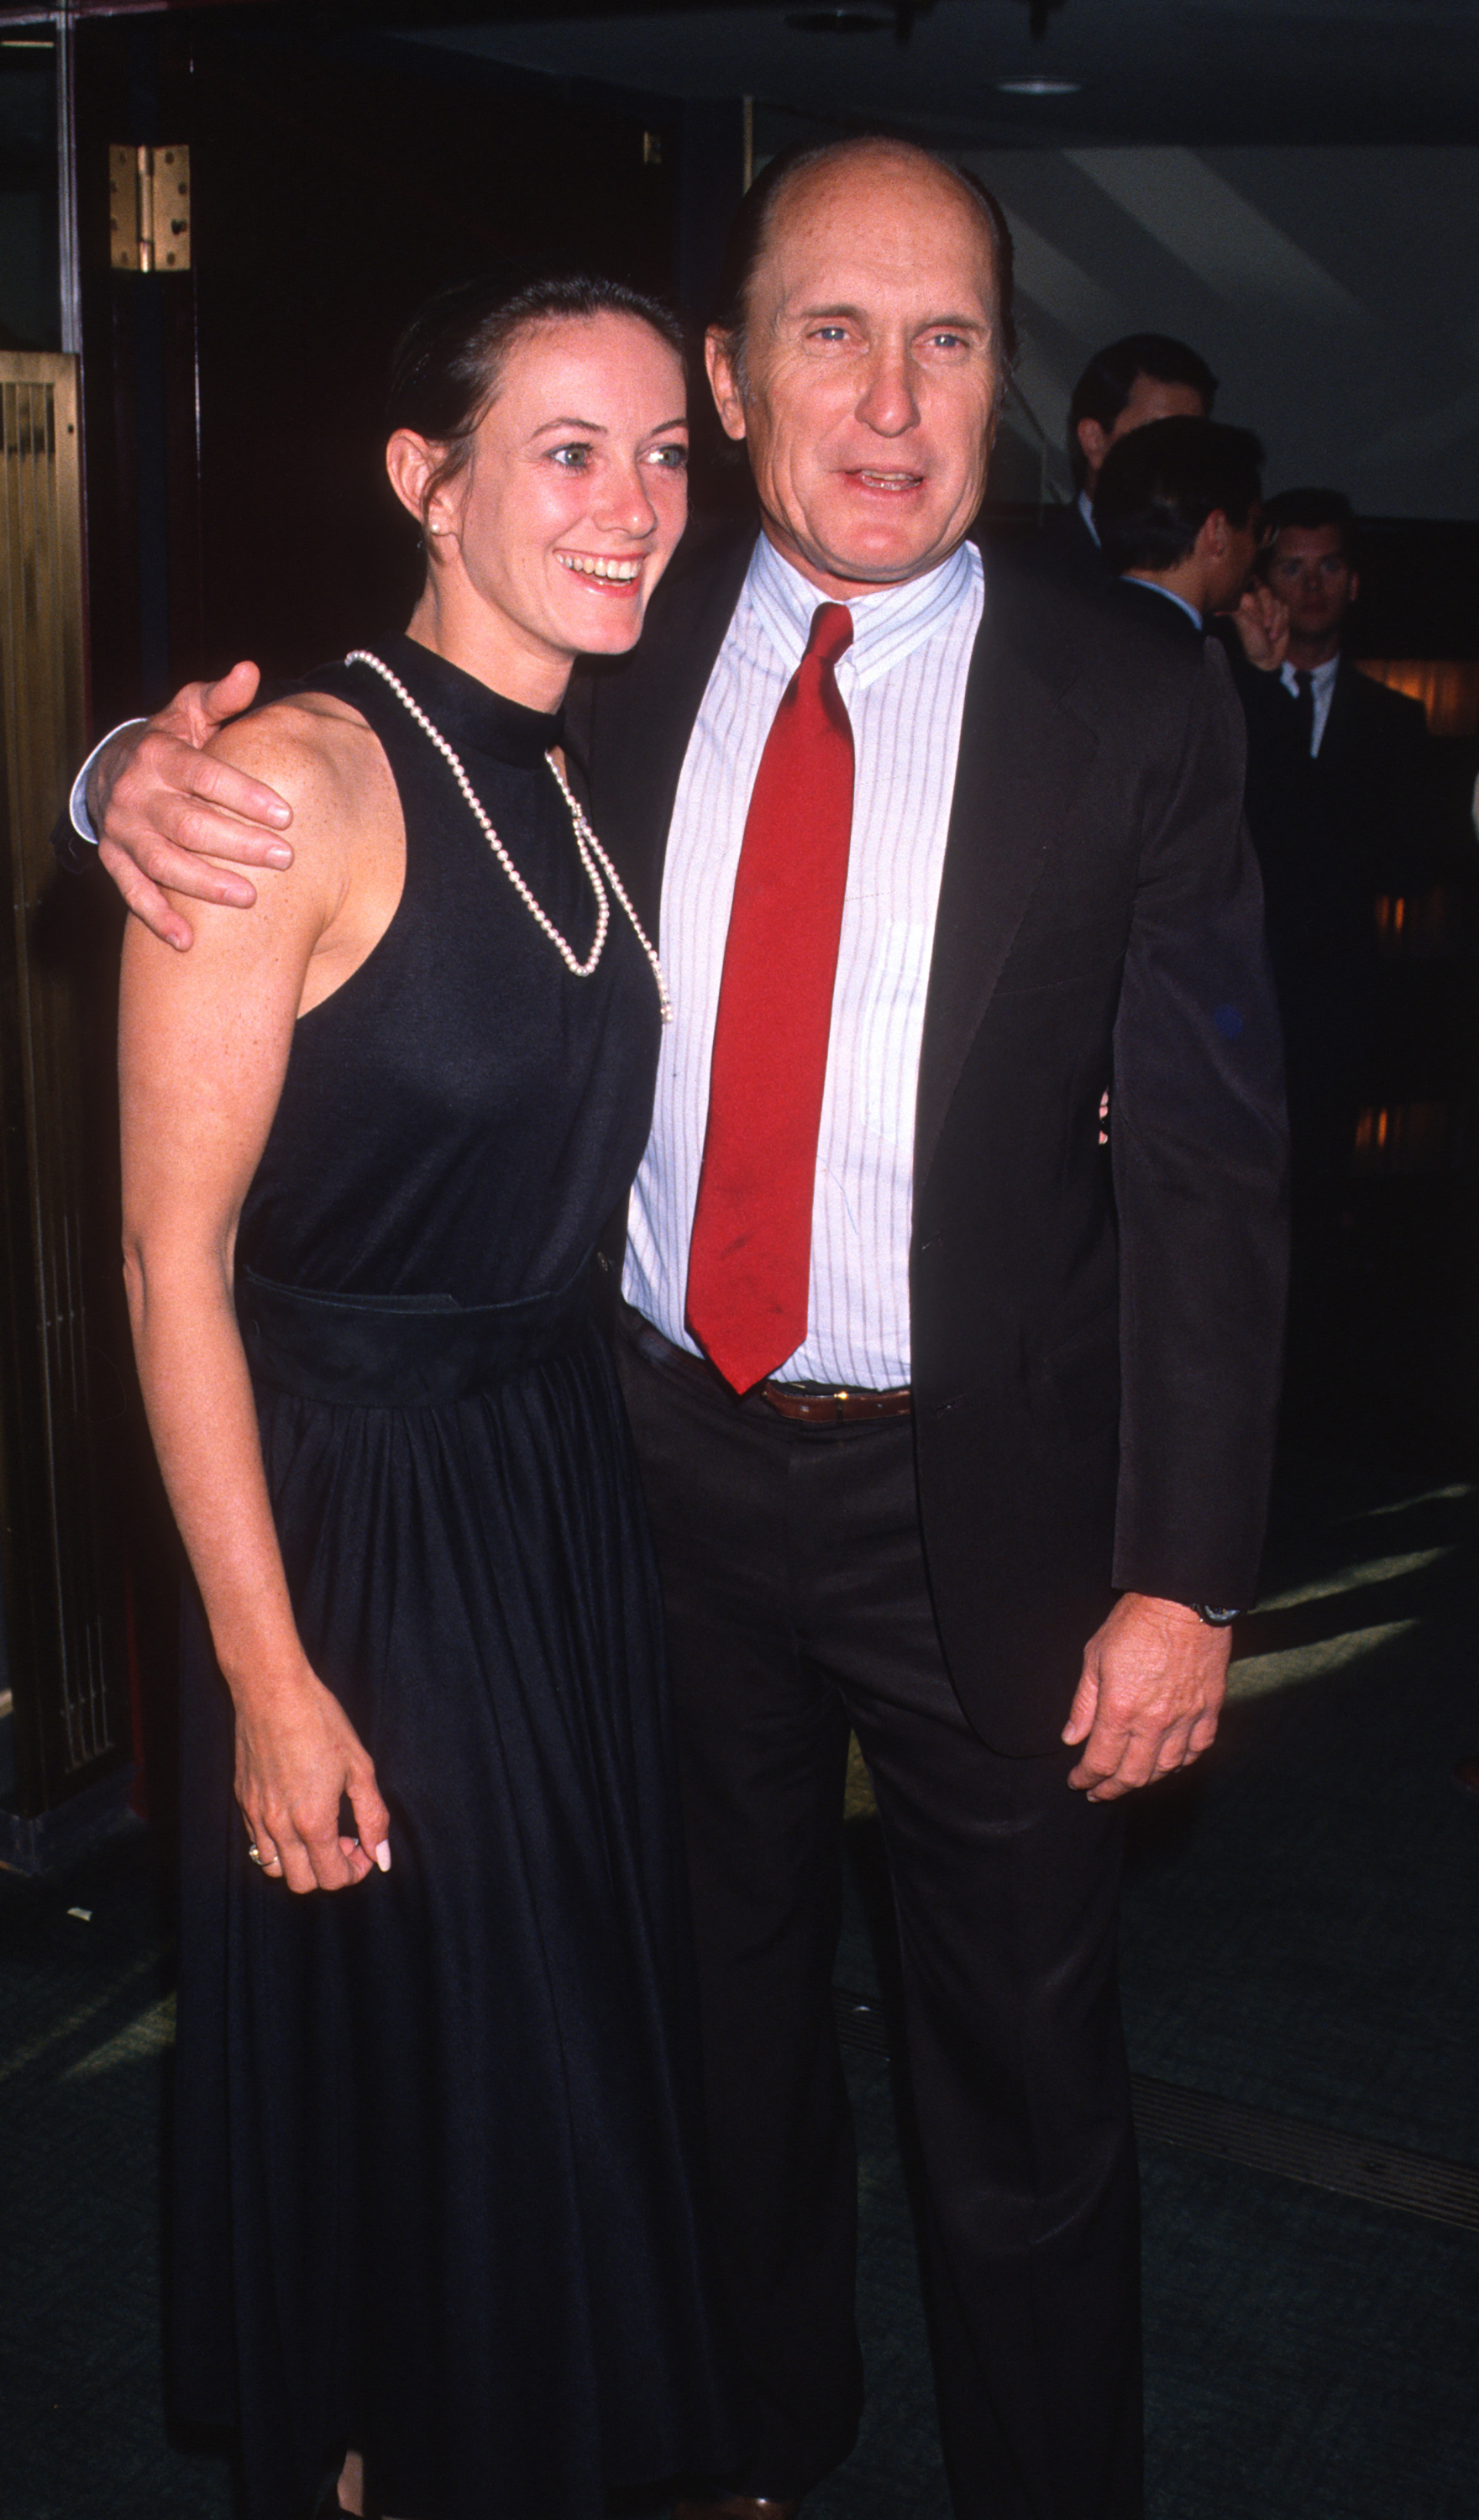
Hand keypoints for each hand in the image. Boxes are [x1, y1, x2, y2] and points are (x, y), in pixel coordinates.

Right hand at [92, 661, 293, 950]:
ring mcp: (123, 830)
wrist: (112, 770)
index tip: (285, 816)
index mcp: (159, 755)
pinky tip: (188, 941)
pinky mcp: (114, 859)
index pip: (204, 776)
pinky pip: (133, 893)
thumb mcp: (190, 712)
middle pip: (189, 824)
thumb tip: (250, 670)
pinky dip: (157, 919)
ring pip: (163, 863)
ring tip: (248, 898)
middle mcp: (136, 794)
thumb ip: (221, 697)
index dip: (244, 795)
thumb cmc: (170, 742)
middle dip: (238, 844)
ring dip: (205, 884)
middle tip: (284, 859)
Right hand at [234, 1668, 391, 1893]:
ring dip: (301, 1862)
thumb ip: (373, 1817)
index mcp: (313, 1821)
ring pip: (274, 1869)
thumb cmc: (320, 1723)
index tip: (364, 1847)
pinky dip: (279, 1844)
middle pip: (302, 1884)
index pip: (333, 1878)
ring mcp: (256, 1816)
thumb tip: (382, 1857)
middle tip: (344, 1841)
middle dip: (329, 1872)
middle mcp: (280, 1827)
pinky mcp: (243, 1802)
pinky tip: (296, 1814)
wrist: (272, 1693)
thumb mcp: (360, 1768)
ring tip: (318, 1831)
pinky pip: (258, 1843)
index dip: (356, 1871)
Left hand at [1062, 1592, 1228, 1800]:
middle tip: (1099, 1793)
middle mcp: (1154, 1722)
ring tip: (1130, 1781)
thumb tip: (1072, 1737)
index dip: (1087, 1778)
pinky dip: (1183, 1762)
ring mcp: (1186, 1718)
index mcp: (1121, 1710)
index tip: (1078, 1782)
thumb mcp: (1095, 1657)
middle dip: (1112, 1789)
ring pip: (1167, 1768)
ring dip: (1145, 1780)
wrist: (1183, 1601)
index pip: (1101, 1761)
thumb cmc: (1135, 1623)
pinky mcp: (1210, 1709)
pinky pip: (1198, 1749)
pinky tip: (1170, 1763)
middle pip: (1133, 1774)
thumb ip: (1084, 1703)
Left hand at [1229, 582, 1288, 671]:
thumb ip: (1236, 610)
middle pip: (1266, 592)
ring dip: (1276, 621)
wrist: (1267, 659)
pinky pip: (1285, 608)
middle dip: (1267, 612)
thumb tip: (1216, 609)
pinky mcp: (1280, 612)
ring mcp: (1268, 607)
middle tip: (1263, 628)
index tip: (1255, 621)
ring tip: (1269, 635)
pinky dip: (1282, 623)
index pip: (1252, 588)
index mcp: (1243, 603)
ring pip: (1278, 601)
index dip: (1257, 605)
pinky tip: (1275, 634)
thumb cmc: (1252, 643)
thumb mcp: (1244, 625)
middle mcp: (1255, 602)